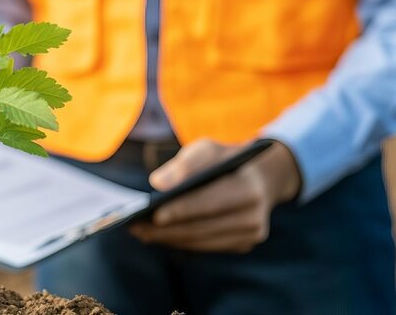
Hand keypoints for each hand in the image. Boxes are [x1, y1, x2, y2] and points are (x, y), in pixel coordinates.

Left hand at [129, 139, 301, 252]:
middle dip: (166, 229)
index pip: (209, 202)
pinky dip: (180, 240)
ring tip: (139, 232)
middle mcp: (254, 217)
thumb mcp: (208, 149)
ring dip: (168, 238)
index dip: (181, 210)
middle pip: (201, 227)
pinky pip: (204, 245)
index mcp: (250, 188)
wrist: (261, 178)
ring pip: (200, 240)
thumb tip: (157, 183)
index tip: (154, 214)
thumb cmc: (226, 159)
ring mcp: (250, 235)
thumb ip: (184, 164)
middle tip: (134, 226)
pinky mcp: (242, 245)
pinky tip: (158, 235)